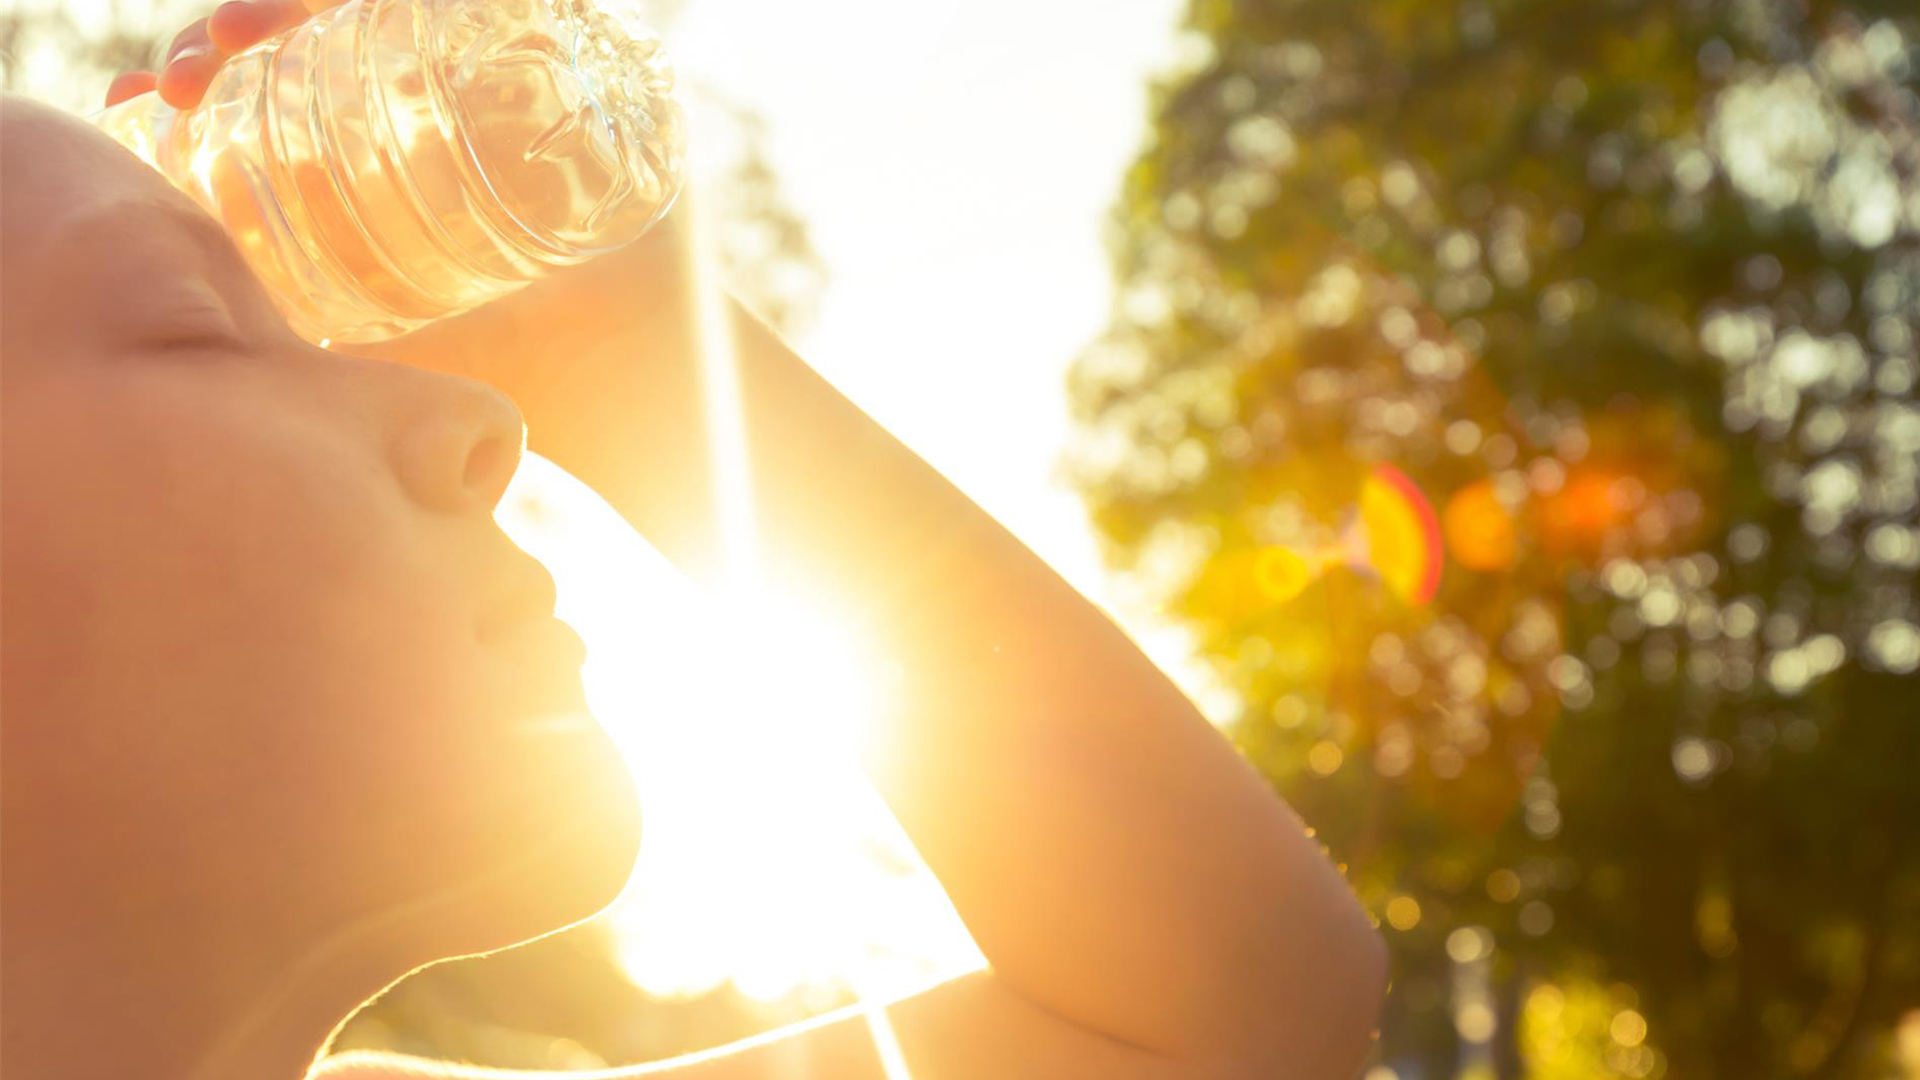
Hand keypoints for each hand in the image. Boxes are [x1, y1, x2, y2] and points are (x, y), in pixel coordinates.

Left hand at [104, 0, 694, 421]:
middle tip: (187, 75)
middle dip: (232, 39)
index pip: (272, 98)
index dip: (203, 85)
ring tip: (240, 31)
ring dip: (297, 5)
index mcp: (376, 166)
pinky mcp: (560, 60)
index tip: (144, 105)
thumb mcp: (356, 352)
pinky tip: (351, 7)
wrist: (619, 373)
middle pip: (310, 40)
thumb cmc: (502, 377)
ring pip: (378, 9)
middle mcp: (426, 110)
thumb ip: (280, 336)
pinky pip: (487, 2)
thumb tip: (172, 321)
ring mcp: (490, 80)